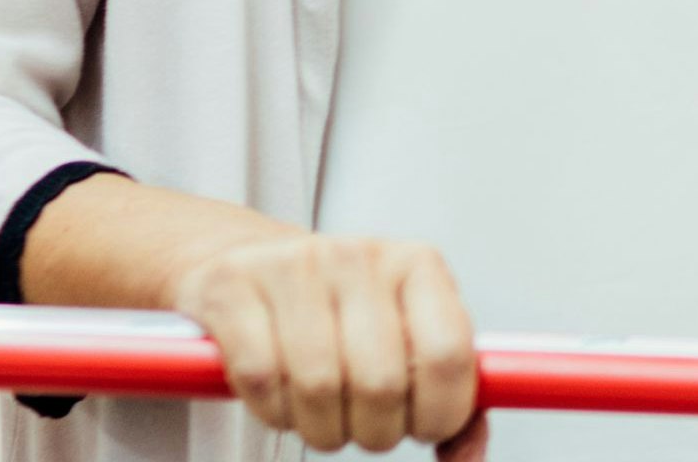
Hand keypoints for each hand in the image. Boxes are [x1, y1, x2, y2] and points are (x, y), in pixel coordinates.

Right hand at [166, 234, 483, 456]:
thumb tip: (465, 456)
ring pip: (319, 386)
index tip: (425, 429)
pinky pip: (261, 379)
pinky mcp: (232, 288)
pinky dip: (274, 411)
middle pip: (381, 382)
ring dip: (323, 428)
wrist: (249, 261)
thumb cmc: (338, 311)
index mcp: (417, 266)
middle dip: (377, 431)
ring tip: (324, 416)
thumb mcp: (407, 336)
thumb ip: (448, 396)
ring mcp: (293, 267)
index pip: (447, 354)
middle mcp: (360, 257)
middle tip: (367, 428)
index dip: (440, 413)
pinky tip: (281, 399)